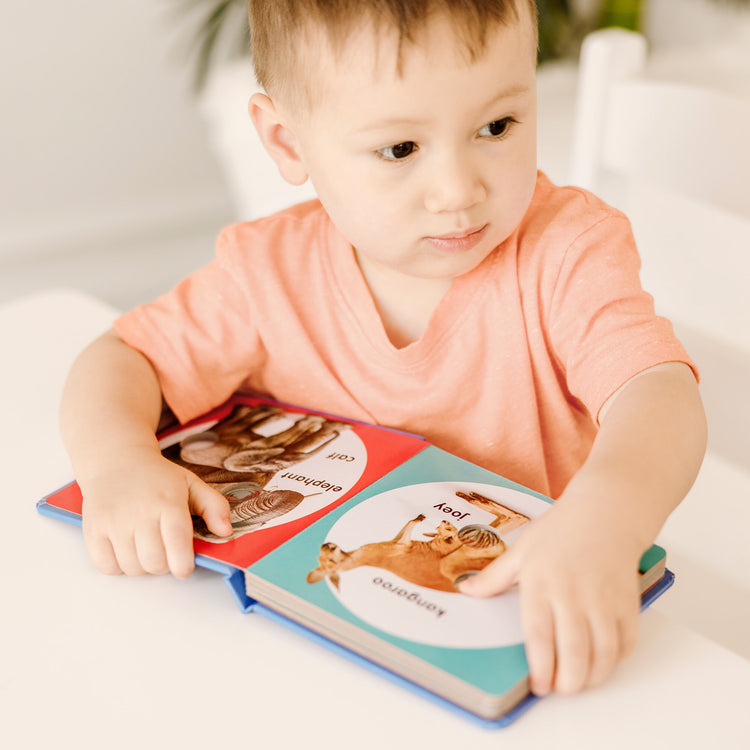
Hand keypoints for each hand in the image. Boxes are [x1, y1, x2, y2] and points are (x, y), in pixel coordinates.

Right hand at [79, 446, 231, 577]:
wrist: (116, 461)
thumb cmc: (157, 477)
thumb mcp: (192, 484)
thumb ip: (214, 506)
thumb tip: (226, 531)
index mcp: (168, 502)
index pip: (178, 544)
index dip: (183, 565)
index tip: (185, 566)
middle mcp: (139, 513)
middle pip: (155, 563)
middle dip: (165, 566)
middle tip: (166, 552)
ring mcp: (114, 522)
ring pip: (132, 568)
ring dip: (143, 567)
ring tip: (147, 548)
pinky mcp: (93, 529)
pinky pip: (106, 566)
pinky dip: (118, 566)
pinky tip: (126, 550)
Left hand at [458, 501, 641, 694]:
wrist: (605, 512)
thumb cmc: (560, 530)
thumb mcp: (521, 550)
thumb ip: (494, 577)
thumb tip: (465, 590)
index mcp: (541, 582)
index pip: (538, 635)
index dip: (540, 667)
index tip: (538, 685)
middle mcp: (573, 593)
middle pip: (573, 652)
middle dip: (568, 681)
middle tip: (560, 688)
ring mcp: (603, 599)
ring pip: (603, 653)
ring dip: (593, 676)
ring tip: (580, 680)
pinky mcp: (627, 601)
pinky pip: (626, 641)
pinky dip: (616, 659)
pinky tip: (603, 660)